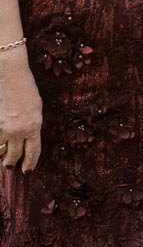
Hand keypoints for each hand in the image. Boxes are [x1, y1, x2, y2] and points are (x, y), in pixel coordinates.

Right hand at [0, 52, 42, 171]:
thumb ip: (32, 125)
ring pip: (0, 149)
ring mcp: (4, 127)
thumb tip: (27, 139)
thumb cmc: (26, 89)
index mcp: (34, 126)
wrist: (11, 75)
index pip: (33, 152)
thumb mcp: (36, 109)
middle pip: (13, 155)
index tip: (26, 171)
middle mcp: (19, 130)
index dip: (29, 164)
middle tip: (9, 165)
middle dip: (11, 162)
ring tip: (1, 154)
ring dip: (0, 152)